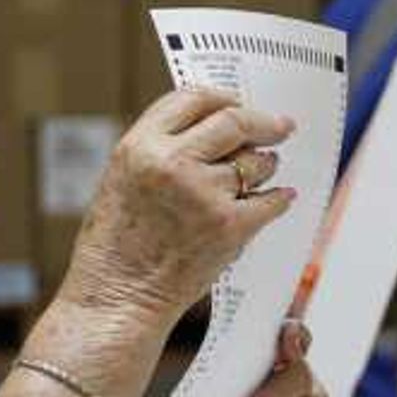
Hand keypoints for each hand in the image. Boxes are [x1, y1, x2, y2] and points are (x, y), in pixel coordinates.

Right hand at [67, 86, 294, 324]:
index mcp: (140, 145)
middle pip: (234, 121)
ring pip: (255, 163)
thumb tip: (211, 131)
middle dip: (264, 121)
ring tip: (265, 170)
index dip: (223, 98)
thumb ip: (160, 150)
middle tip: (281, 125)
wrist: (117, 297)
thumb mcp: (122, 178)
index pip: (192, 98)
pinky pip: (270, 202)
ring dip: (266, 165)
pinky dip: (279, 199)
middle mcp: (172, 163)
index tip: (239, 103)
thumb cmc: (116, 245)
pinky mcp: (229, 227)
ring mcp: (203, 194)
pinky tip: (281, 197)